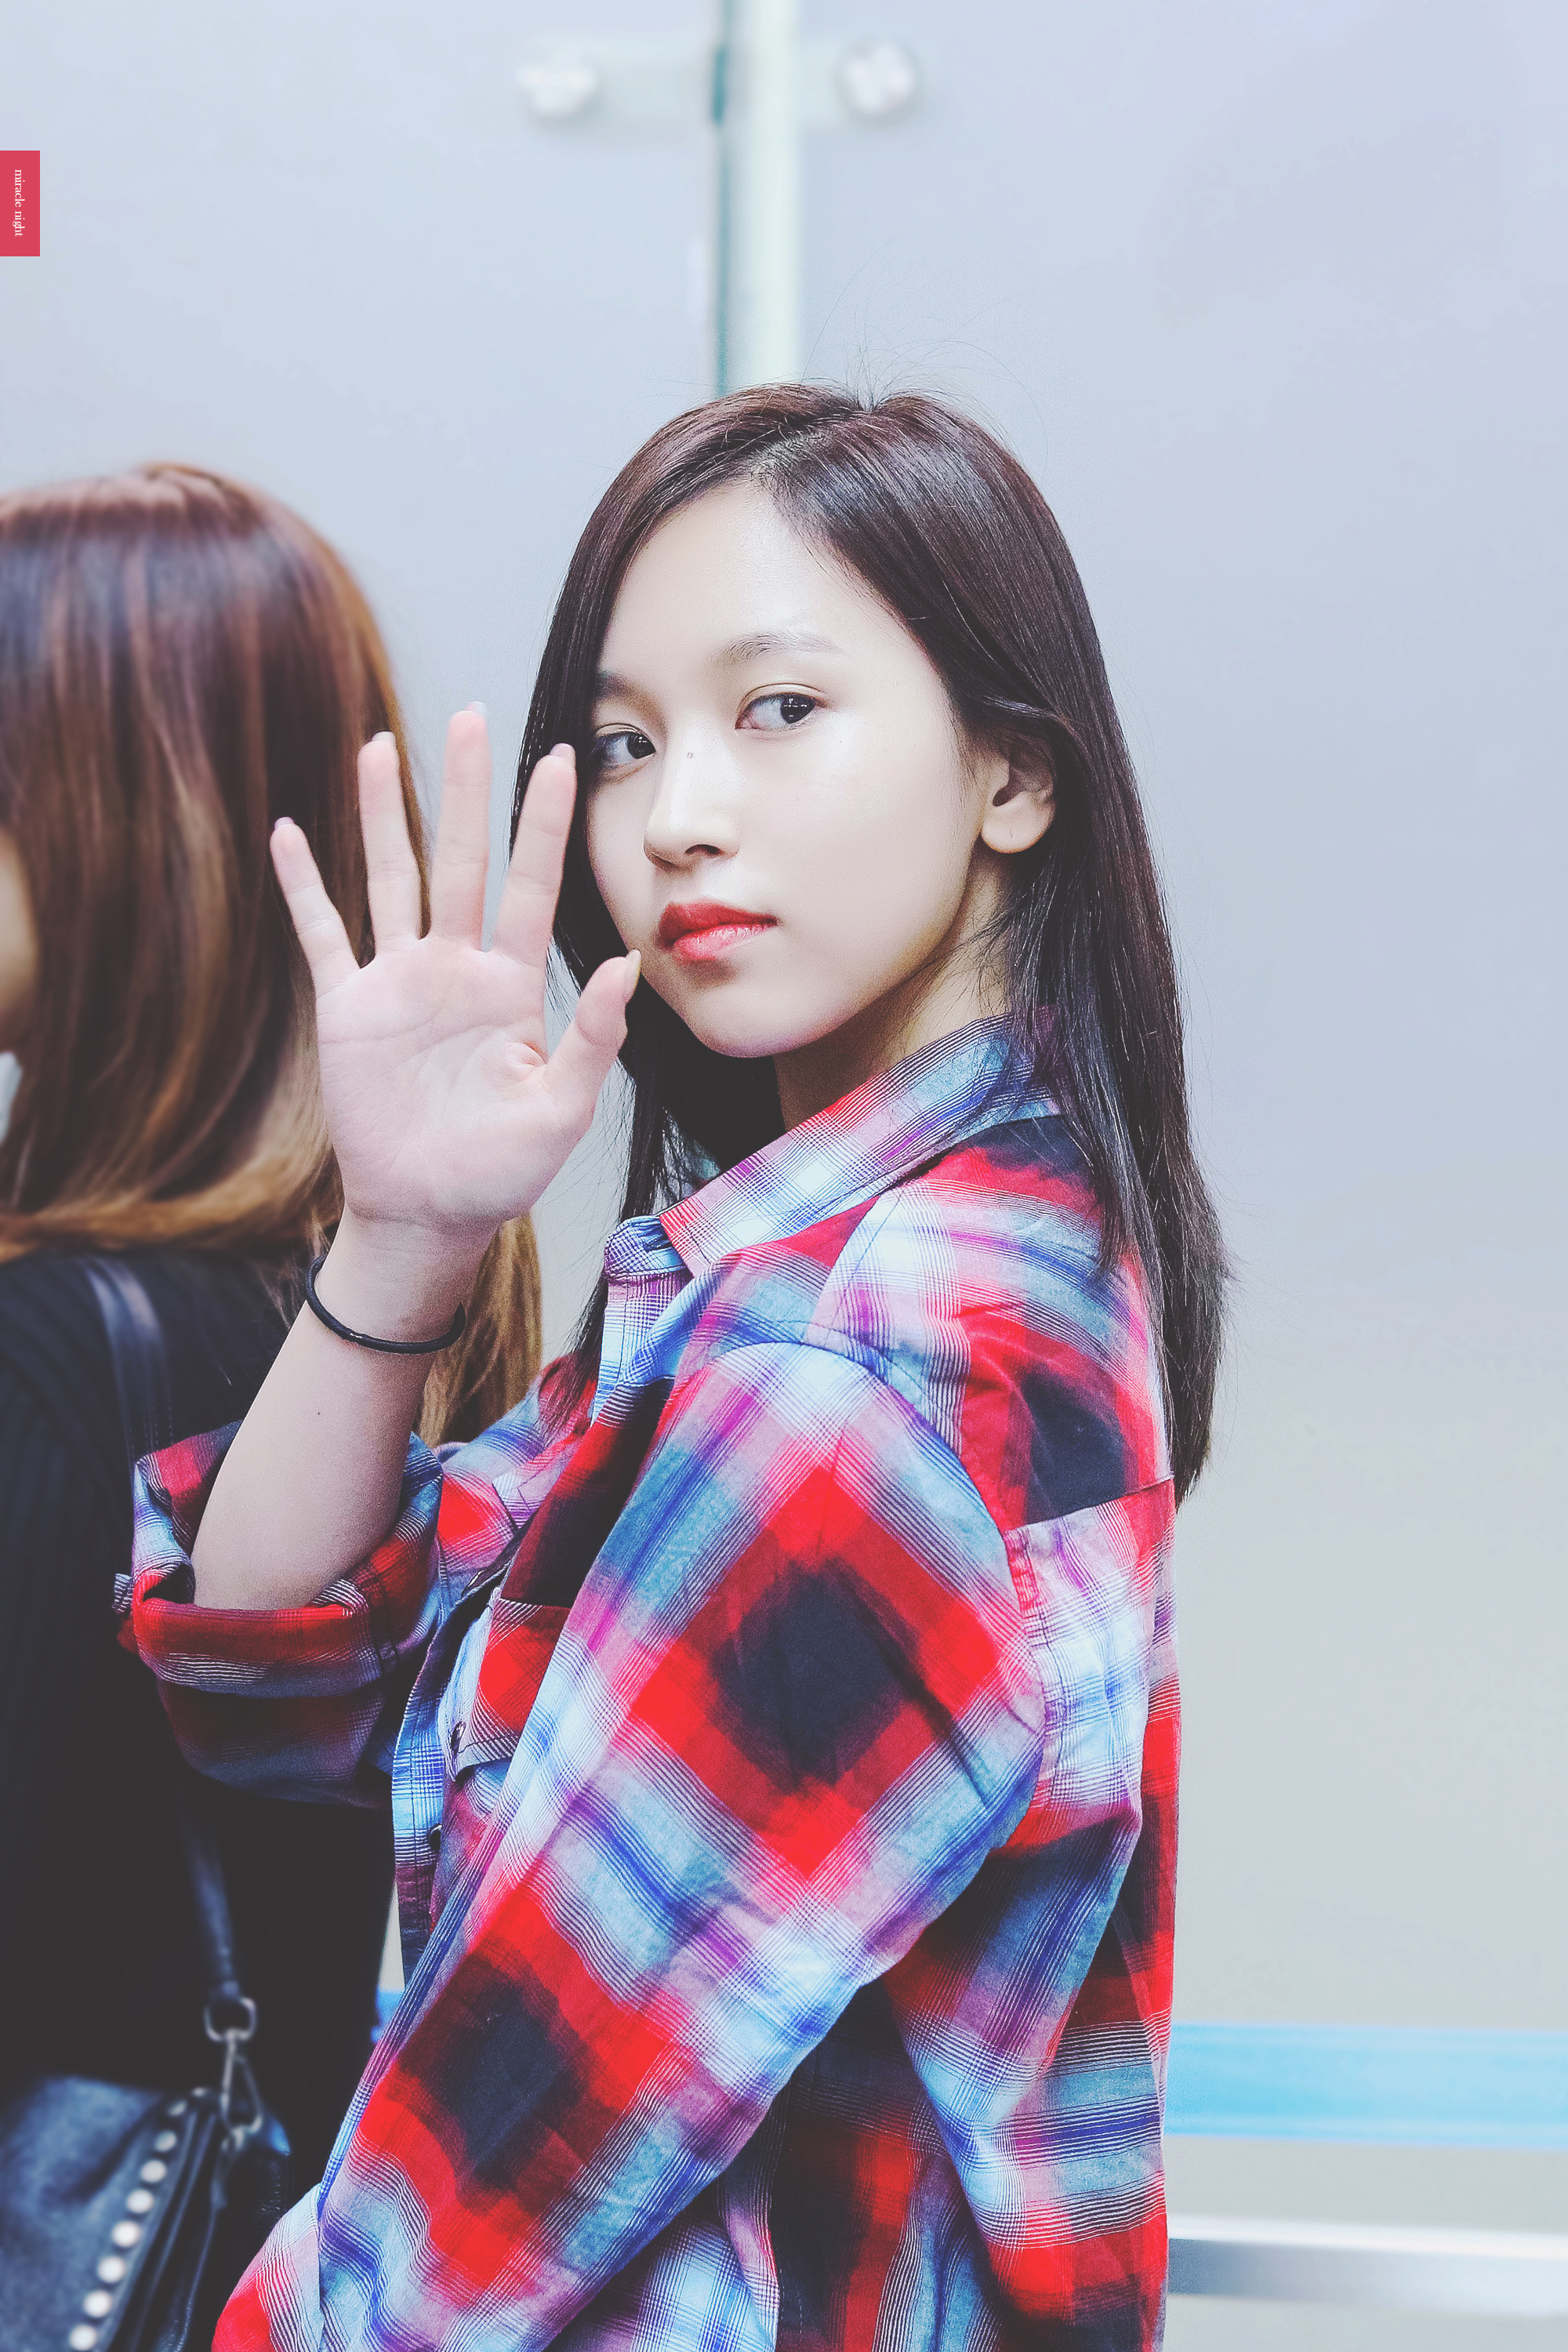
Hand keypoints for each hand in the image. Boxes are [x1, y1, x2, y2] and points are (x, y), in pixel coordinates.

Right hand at [272, 711, 635, 1294]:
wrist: (428, 1216)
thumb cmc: (502, 1171)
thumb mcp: (562, 1111)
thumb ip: (595, 1039)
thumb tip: (630, 965)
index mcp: (512, 987)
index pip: (532, 888)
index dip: (544, 825)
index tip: (561, 758)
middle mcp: (455, 969)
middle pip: (459, 860)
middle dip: (465, 790)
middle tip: (469, 716)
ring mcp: (398, 983)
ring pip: (389, 877)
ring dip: (384, 814)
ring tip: (380, 747)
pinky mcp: (348, 1007)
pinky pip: (322, 932)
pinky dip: (304, 884)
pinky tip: (291, 831)